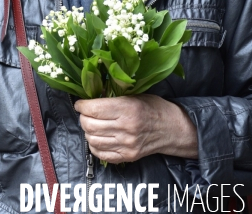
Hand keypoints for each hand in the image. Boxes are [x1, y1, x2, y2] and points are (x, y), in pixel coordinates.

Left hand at [74, 94, 197, 163]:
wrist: (171, 128)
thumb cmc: (152, 107)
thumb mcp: (134, 95)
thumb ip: (113, 97)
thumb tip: (90, 95)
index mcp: (127, 108)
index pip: (94, 109)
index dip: (82, 105)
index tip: (80, 103)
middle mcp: (126, 128)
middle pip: (90, 124)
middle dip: (83, 117)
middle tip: (85, 113)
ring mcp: (126, 145)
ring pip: (92, 139)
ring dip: (87, 131)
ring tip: (91, 124)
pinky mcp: (127, 157)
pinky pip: (100, 153)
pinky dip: (94, 145)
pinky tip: (98, 137)